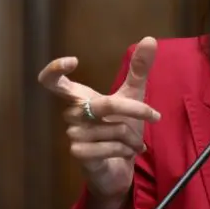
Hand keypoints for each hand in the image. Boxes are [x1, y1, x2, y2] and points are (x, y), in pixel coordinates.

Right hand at [38, 37, 160, 201]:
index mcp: (79, 98)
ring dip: (133, 136)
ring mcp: (73, 135)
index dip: (55, 70)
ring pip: (114, 128)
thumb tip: (151, 38)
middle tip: (156, 116)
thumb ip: (139, 69)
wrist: (120, 169)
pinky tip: (126, 154)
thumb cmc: (121, 131)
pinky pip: (112, 146)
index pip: (53, 82)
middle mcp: (71, 115)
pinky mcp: (79, 154)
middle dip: (135, 110)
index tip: (72, 60)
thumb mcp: (133, 96)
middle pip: (106, 104)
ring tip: (134, 143)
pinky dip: (127, 150)